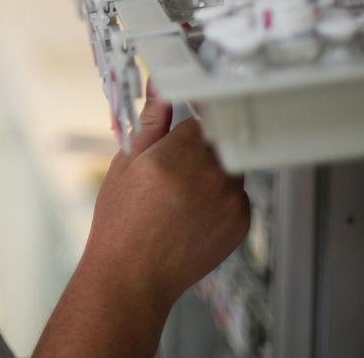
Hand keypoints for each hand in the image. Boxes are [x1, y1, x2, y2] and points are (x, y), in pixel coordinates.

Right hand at [85, 82, 249, 306]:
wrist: (133, 275)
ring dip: (212, 172)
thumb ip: (150, 122)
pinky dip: (221, 198)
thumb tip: (159, 88)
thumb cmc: (121, 222)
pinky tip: (194, 212)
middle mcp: (210, 177)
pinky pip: (237, 195)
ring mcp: (230, 201)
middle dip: (198, 150)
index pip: (198, 119)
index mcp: (179, 156)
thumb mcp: (126, 164)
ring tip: (181, 194)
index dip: (182, 130)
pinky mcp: (241, 222)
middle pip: (217, 142)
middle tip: (173, 171)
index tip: (173, 141)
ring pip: (229, 167)